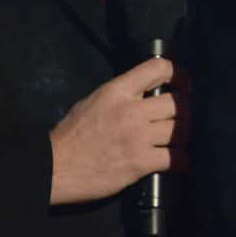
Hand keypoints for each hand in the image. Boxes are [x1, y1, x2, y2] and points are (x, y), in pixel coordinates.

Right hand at [48, 57, 179, 204]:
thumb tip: (147, 93)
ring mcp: (138, 137)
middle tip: (179, 120)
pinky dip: (181, 160)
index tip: (183, 86)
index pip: (159, 68)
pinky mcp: (140, 162)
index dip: (179, 75)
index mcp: (118, 91)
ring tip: (176, 141)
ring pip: (181, 130)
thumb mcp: (93, 101)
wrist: (52, 168)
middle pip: (178, 103)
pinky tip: (177, 162)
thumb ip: (122, 95)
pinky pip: (176, 158)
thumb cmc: (70, 136)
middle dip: (184, 112)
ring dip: (182, 136)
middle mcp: (132, 110)